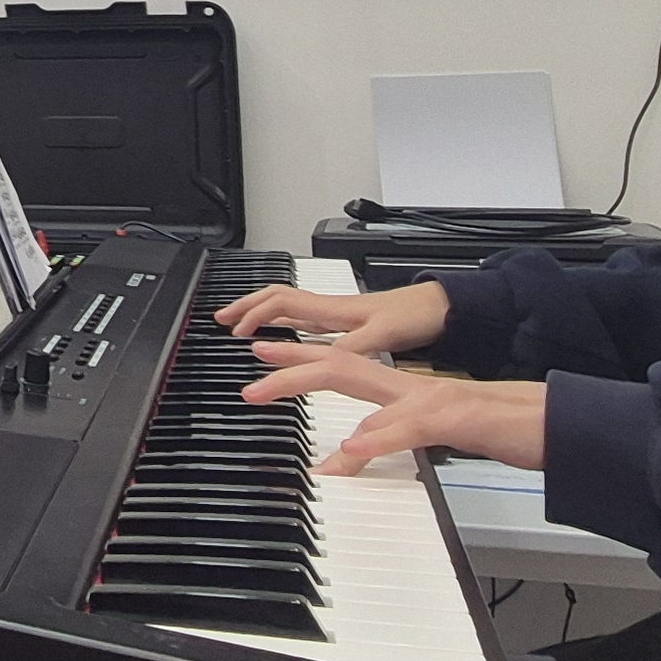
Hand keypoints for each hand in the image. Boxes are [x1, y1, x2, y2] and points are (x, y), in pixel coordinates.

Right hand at [213, 277, 450, 361]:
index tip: (235, 333)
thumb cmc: (414, 317)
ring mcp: (337, 314)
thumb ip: (349, 349)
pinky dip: (283, 324)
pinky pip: (304, 318)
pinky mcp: (347, 322)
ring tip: (240, 327)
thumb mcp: (381, 338)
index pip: (280, 303)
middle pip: (276, 299)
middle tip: (220, 320)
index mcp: (332, 310)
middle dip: (245, 307)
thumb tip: (318, 361)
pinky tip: (282, 336)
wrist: (440, 307)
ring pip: (288, 307)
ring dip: (261, 314)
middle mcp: (330, 308)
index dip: (253, 314)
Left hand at [241, 359, 548, 474]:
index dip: (302, 358)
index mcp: (408, 392)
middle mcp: (413, 388)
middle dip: (290, 360)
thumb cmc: (503, 430)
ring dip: (309, 382)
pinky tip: (348, 450)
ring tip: (266, 390)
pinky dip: (375, 437)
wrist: (557, 423)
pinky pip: (407, 428)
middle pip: (340, 362)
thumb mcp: (437, 440)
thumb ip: (393, 442)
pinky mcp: (456, 420)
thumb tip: (352, 455)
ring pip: (360, 383)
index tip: (264, 354)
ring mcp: (433, 400)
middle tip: (250, 357)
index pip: (346, 365)